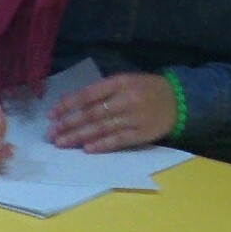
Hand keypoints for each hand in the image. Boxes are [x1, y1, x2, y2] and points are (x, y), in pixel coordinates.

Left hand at [43, 71, 175, 152]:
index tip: (51, 115)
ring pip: (102, 128)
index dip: (68, 105)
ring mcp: (136, 118)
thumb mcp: (123, 82)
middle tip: (51, 133)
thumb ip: (97, 91)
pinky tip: (87, 149)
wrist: (179, 100)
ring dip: (79, 136)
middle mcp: (127, 99)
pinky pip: (119, 140)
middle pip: (92, 114)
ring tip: (61, 142)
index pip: (88, 94)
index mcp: (120, 82)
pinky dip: (102, 145)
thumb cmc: (144, 89)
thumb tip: (66, 102)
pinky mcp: (143, 134)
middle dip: (69, 124)